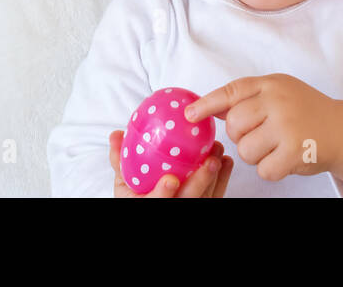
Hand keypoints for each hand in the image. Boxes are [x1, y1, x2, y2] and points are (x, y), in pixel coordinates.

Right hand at [108, 130, 232, 197]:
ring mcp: (189, 208)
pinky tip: (226, 161)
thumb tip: (116, 134)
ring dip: (215, 177)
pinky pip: (216, 195)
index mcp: (146, 204)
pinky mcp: (205, 204)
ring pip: (206, 198)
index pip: (156, 203)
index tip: (170, 179)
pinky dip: (223, 178)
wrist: (153, 203)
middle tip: (210, 162)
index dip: (163, 194)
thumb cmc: (138, 195)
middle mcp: (171, 208)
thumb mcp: (124, 183)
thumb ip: (118, 160)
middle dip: (200, 183)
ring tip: (219, 155)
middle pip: (188, 200)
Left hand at [184, 74, 342, 182]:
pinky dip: (271, 170)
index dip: (207, 104)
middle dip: (241, 136)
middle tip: (261, 134)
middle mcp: (278, 101)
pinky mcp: (295, 151)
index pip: (231, 92)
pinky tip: (285, 158)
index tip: (189, 115)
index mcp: (271, 84)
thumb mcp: (278, 93)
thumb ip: (247, 99)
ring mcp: (287, 125)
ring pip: (245, 150)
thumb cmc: (305, 111)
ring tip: (276, 146)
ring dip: (256, 155)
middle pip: (234, 125)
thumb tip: (208, 107)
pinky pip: (264, 169)